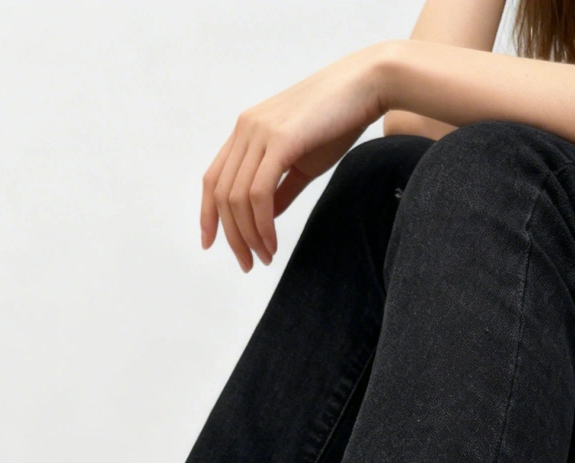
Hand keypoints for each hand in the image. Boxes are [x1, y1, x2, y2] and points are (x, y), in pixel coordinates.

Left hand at [201, 44, 391, 270]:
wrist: (367, 85)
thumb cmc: (339, 120)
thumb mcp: (302, 162)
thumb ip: (280, 190)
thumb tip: (264, 218)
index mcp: (246, 131)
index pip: (214, 179)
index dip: (207, 215)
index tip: (211, 244)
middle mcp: (246, 129)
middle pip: (222, 195)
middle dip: (232, 236)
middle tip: (248, 264)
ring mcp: (260, 132)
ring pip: (238, 198)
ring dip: (248, 236)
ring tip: (264, 257)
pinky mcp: (280, 140)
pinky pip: (259, 193)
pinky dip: (262, 224)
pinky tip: (271, 243)